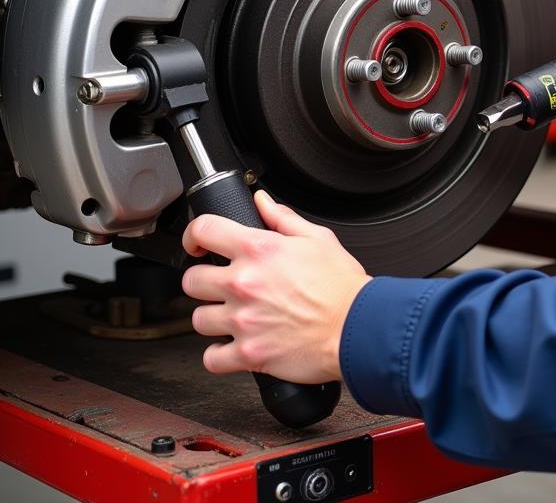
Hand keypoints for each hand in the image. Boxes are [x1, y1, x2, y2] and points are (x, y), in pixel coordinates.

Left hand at [181, 190, 370, 383]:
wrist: (358, 329)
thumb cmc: (342, 287)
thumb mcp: (318, 239)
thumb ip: (283, 218)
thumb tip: (261, 202)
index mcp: (259, 249)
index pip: (204, 229)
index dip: (194, 235)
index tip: (197, 244)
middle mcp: (244, 283)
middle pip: (192, 280)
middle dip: (204, 281)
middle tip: (220, 285)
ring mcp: (243, 320)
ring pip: (198, 320)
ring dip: (213, 318)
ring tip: (233, 316)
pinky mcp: (248, 354)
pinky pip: (211, 358)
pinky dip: (219, 355)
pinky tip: (233, 345)